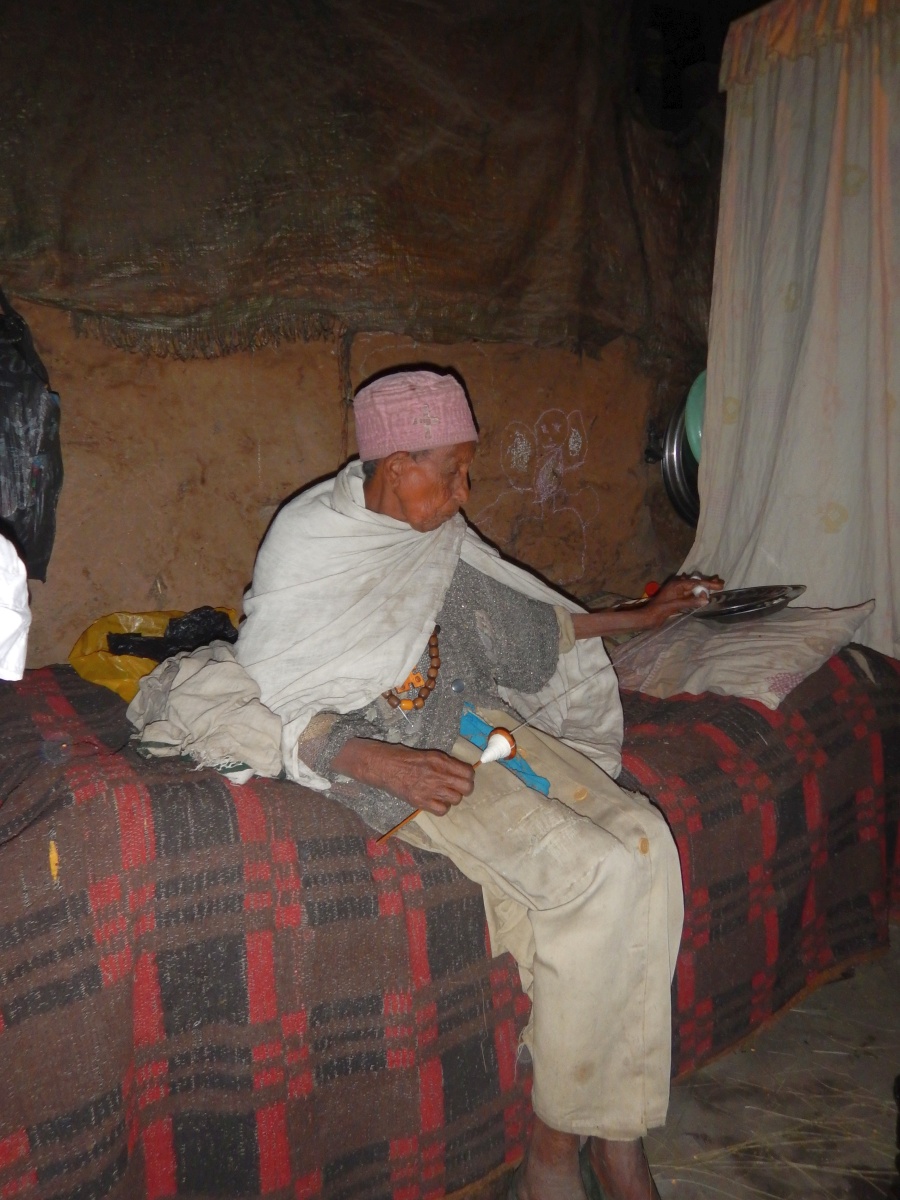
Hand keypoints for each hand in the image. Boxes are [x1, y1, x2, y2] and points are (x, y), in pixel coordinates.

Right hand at [330, 738, 474, 815]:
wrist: (384, 766)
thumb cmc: (404, 757)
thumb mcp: (428, 754)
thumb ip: (445, 763)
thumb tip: (461, 771)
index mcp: (440, 760)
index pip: (468, 772)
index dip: (468, 776)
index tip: (463, 777)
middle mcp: (438, 774)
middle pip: (466, 787)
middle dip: (465, 788)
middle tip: (457, 788)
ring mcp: (430, 789)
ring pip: (456, 799)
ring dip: (452, 798)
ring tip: (444, 795)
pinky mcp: (420, 801)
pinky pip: (442, 810)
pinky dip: (441, 808)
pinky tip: (435, 802)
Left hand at [643, 573, 724, 626]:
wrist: (647, 618)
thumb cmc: (658, 610)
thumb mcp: (675, 605)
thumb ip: (690, 602)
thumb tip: (705, 600)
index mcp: (676, 584)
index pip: (696, 582)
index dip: (708, 584)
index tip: (720, 585)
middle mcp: (678, 586)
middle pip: (696, 583)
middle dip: (708, 584)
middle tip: (721, 584)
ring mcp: (677, 593)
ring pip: (693, 589)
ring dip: (704, 589)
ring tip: (716, 588)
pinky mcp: (677, 600)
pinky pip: (690, 595)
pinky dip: (698, 595)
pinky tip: (703, 595)